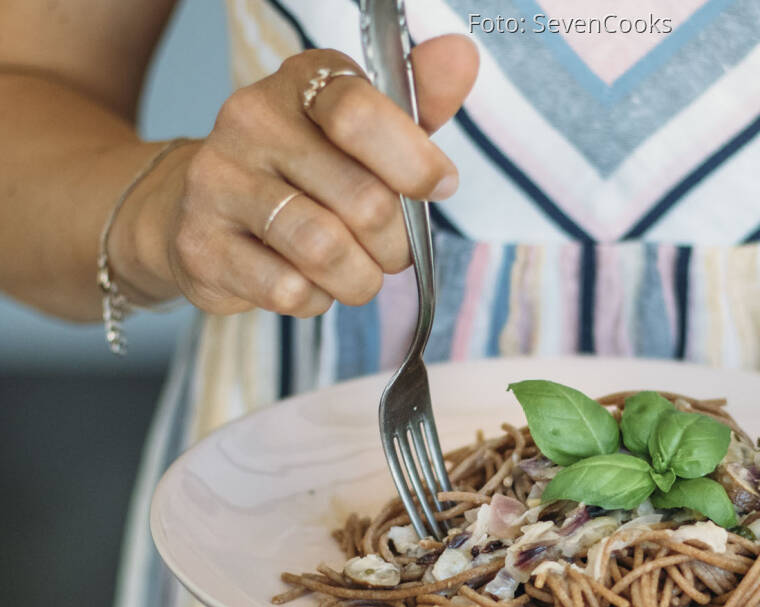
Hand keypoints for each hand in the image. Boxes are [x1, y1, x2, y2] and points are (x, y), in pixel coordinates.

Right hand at [111, 37, 477, 317]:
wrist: (202, 208)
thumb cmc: (307, 172)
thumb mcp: (368, 131)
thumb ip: (419, 100)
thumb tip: (461, 56)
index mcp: (301, 83)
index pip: (360, 115)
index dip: (414, 163)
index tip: (437, 185)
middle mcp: (250, 121)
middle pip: (363, 202)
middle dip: (396, 245)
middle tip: (390, 249)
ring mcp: (218, 183)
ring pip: (326, 252)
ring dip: (359, 278)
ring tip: (355, 271)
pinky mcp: (201, 247)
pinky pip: (289, 290)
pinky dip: (315, 300)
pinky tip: (306, 282)